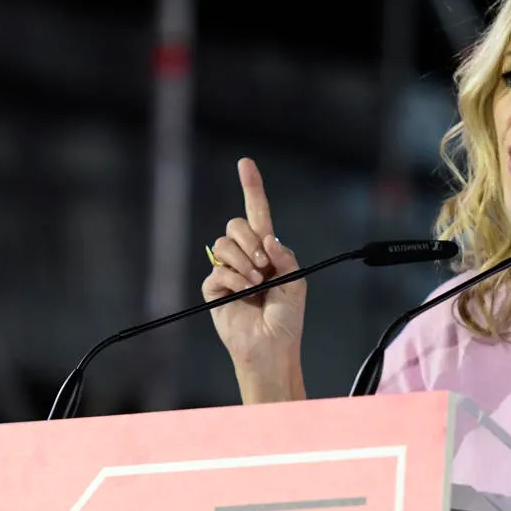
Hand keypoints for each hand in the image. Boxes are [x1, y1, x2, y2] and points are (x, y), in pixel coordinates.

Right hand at [202, 158, 305, 400]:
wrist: (272, 347)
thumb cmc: (286, 318)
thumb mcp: (296, 281)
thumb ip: (285, 256)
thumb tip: (268, 239)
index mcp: (267, 250)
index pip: (257, 212)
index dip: (251, 187)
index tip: (245, 163)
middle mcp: (245, 256)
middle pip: (235, 225)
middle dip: (250, 240)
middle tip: (264, 265)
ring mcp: (228, 272)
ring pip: (223, 244)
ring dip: (243, 262)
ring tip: (256, 284)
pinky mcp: (214, 289)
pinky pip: (217, 271)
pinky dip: (233, 280)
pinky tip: (244, 294)